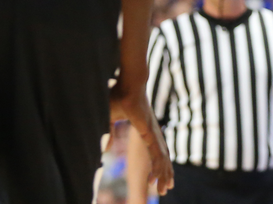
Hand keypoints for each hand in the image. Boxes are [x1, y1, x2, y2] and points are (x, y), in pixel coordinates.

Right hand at [110, 78, 174, 195]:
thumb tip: (107, 147)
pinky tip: (158, 178)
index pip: (154, 150)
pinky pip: (156, 152)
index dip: (156, 164)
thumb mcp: (110, 118)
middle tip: (166, 189)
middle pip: (162, 157)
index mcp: (145, 128)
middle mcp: (152, 132)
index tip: (154, 179)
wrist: (128, 82)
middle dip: (164, 174)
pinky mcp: (150, 131)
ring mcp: (153, 132)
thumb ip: (110, 132)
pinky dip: (158, 166)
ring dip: (164, 175)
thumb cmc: (119, 94)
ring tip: (165, 190)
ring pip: (162, 158)